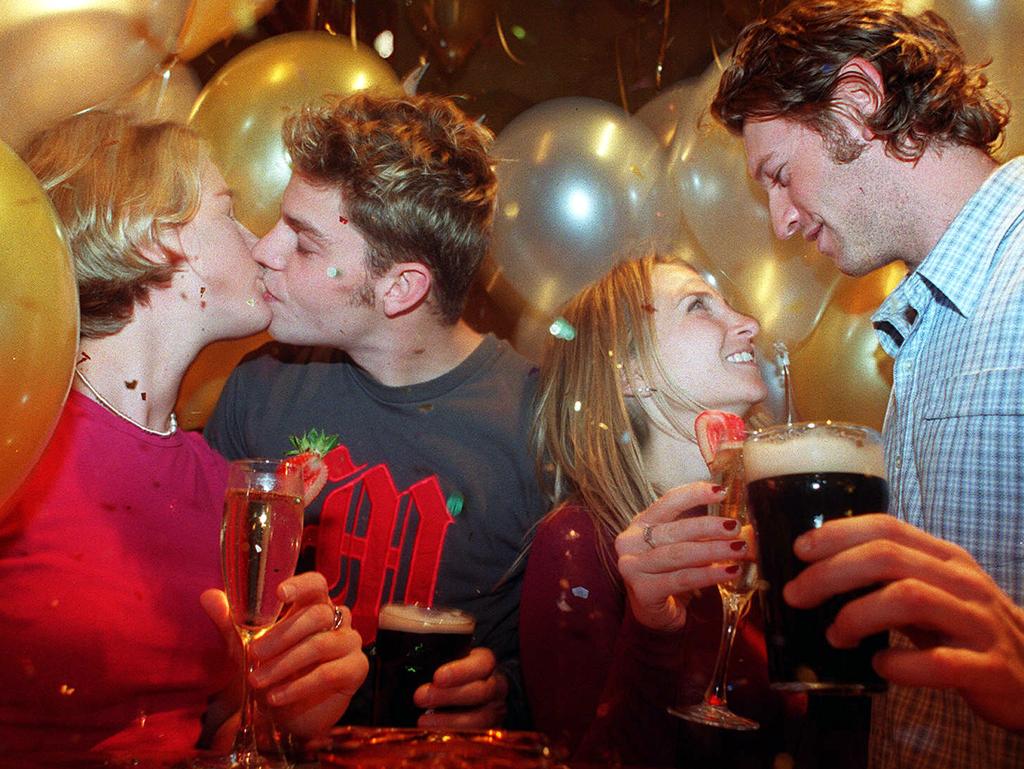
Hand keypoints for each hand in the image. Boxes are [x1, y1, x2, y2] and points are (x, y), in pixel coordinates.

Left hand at [202, 572, 368, 740]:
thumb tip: (208, 596)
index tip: (279, 593)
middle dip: (281, 636)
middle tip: (254, 655)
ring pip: (321, 644)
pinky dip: (298, 686)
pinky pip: (329, 673)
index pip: (316, 584)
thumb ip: (231, 623)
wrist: (286, 715)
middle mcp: (337, 619)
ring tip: (258, 681)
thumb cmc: (271, 672)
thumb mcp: (246, 648)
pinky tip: (276, 697)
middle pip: (317, 615)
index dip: (301, 585)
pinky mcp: (356, 668)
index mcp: (313, 606)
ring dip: (285, 664)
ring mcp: (349, 642)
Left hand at [413, 646, 508, 727]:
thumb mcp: (447, 658)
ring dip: (450, 720)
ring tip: (422, 720)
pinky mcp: (490, 730)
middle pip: (482, 691)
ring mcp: (494, 710)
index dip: (461, 671)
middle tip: (420, 697)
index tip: (436, 677)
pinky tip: (432, 733)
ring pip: (481, 717)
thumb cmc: (453, 672)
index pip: (482, 663)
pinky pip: (477, 736)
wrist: (473, 694)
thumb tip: (383, 648)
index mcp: (485, 662)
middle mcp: (495, 685)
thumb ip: (426, 655)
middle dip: (450, 696)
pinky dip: (454, 735)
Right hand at [615, 482, 754, 631]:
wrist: (656, 614)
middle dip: (709, 527)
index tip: (721, 492)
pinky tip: (728, 572)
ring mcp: (632, 567)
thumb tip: (747, 529)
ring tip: (738, 549)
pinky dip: (708, 575)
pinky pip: (681, 579)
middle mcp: (630, 542)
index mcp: (641, 524)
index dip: (694, 494)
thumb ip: (708, 536)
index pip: (667, 502)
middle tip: (735, 528)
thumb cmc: (671, 574)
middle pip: (675, 530)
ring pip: (679, 554)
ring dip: (712, 551)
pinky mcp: (642, 590)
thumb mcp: (687, 548)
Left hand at [783, 514, 1023, 731]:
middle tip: (797, 594)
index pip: (887, 527)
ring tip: (836, 634)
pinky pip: (939, 662)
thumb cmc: (966, 629)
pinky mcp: (988, 668)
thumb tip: (816, 573)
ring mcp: (978, 624)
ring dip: (858, 615)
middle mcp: (962, 582)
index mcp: (943, 558)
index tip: (800, 550)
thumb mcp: (929, 593)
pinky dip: (900, 665)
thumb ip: (885, 579)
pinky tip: (881, 666)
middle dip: (832, 573)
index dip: (838, 534)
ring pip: (910, 598)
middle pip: (888, 558)